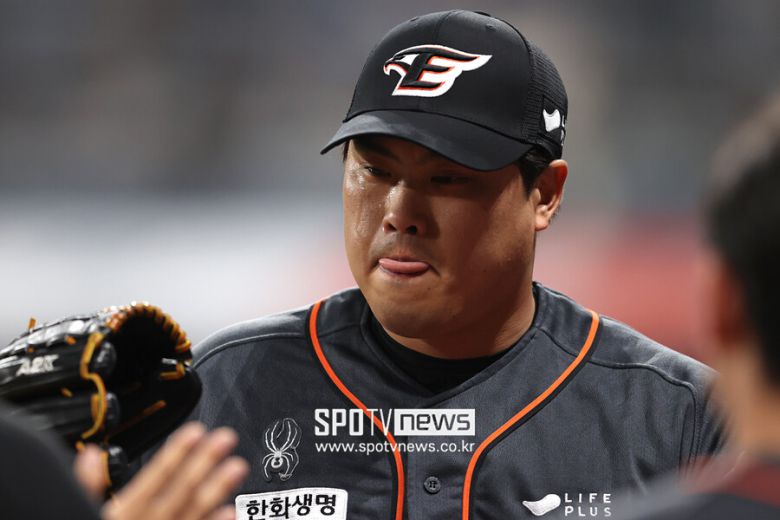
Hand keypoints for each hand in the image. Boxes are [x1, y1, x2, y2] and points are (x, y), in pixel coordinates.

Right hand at [74, 423, 247, 519]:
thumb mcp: (77, 513)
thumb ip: (85, 485)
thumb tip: (91, 453)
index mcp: (120, 517)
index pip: (150, 480)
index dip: (173, 455)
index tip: (195, 433)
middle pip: (177, 494)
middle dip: (202, 464)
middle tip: (226, 439)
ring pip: (191, 516)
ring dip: (216, 491)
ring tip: (237, 467)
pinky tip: (231, 511)